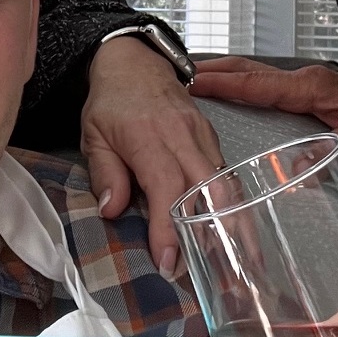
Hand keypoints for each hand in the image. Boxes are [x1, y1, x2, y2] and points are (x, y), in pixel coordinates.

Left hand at [82, 35, 221, 274]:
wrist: (133, 60)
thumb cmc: (111, 101)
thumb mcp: (93, 134)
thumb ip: (104, 173)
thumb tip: (112, 211)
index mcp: (148, 135)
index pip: (166, 187)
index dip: (169, 227)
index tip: (169, 263)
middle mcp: (182, 135)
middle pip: (208, 187)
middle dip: (217, 233)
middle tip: (224, 276)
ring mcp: (202, 134)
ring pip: (225, 182)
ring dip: (235, 222)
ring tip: (244, 263)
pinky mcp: (212, 136)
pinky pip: (225, 173)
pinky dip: (233, 204)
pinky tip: (239, 231)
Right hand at [191, 57, 337, 160]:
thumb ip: (330, 152)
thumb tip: (295, 171)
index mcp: (311, 87)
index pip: (257, 83)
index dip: (224, 82)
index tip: (195, 81)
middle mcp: (305, 81)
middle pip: (250, 70)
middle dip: (215, 70)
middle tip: (181, 74)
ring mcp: (307, 85)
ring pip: (257, 75)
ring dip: (227, 76)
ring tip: (198, 81)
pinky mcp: (311, 93)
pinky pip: (267, 85)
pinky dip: (244, 85)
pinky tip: (235, 95)